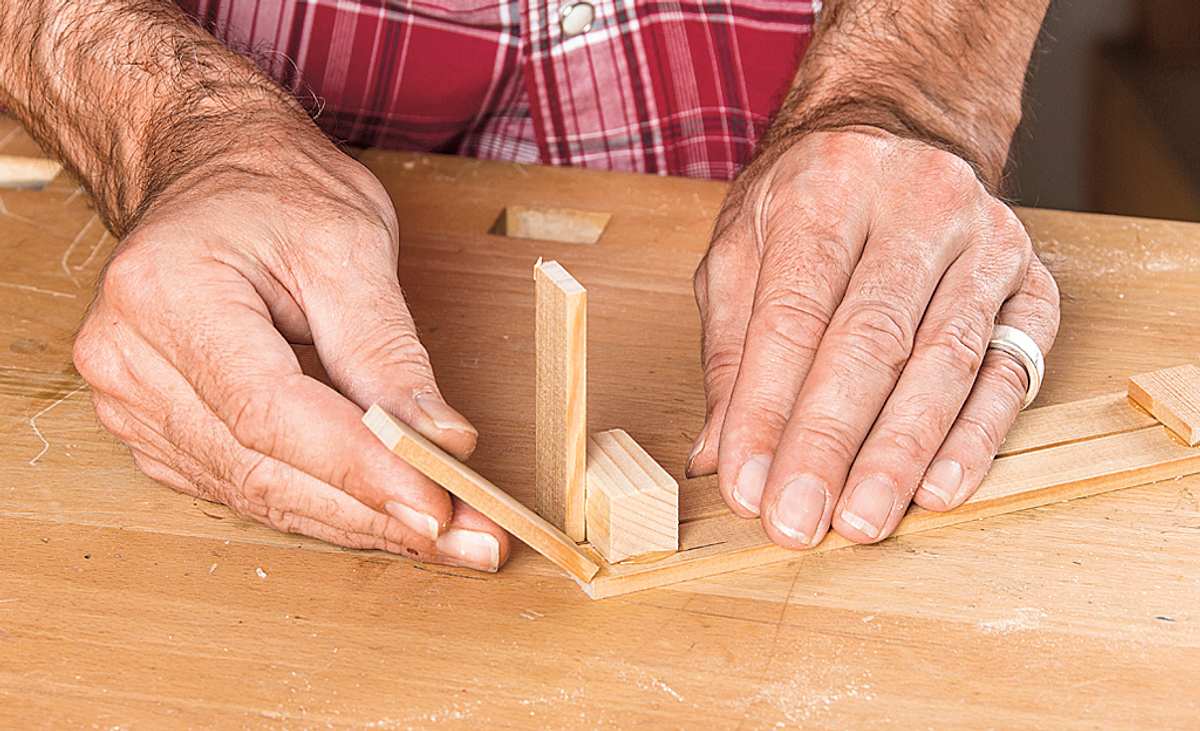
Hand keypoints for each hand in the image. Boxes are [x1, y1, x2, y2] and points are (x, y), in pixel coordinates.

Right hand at [73, 140, 509, 571]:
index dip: (359, 469)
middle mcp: (128, 359)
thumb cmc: (276, 191)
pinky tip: (380, 515)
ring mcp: (131, 403)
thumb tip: (442, 443)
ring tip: (447, 538)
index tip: (440, 508)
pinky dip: (319, 506)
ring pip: (256, 493)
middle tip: (470, 540)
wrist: (211, 173)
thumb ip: (388, 351)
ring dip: (356, 522)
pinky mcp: (156, 432)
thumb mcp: (349, 245)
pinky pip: (242, 488)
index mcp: (166, 295)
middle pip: (261, 469)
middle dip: (376, 513)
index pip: (270, 412)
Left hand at [688, 127, 1059, 547]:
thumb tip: (718, 453)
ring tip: (864, 520)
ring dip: (901, 452)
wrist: (902, 132)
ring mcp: (985, 242)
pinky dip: (975, 436)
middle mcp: (914, 205)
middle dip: (830, 442)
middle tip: (799, 521)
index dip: (767, 409)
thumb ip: (729, 347)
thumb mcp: (743, 247)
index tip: (747, 485)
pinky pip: (1008, 368)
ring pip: (944, 360)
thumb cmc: (809, 200)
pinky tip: (940, 488)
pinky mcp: (1033, 282)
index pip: (792, 314)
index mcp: (827, 188)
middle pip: (869, 340)